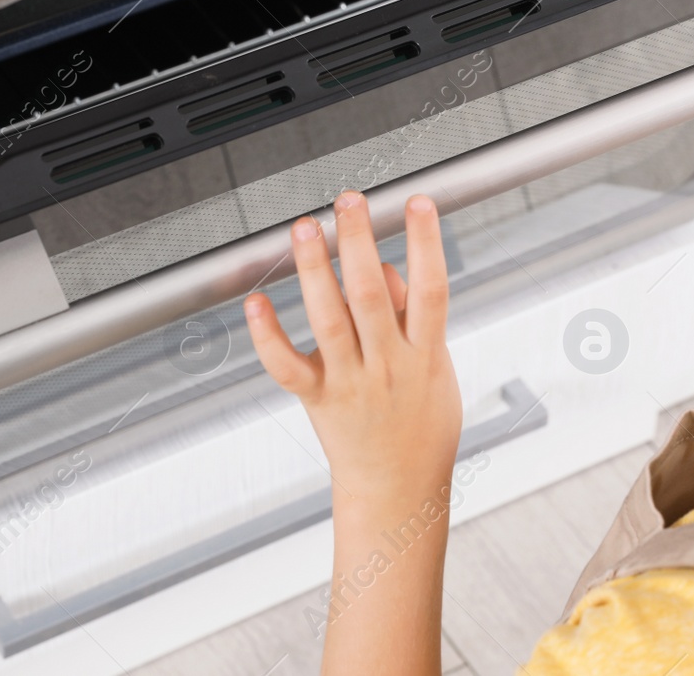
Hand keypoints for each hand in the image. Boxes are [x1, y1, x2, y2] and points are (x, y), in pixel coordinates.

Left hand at [244, 191, 461, 510]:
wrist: (399, 491)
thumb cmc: (421, 429)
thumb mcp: (438, 370)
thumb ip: (415, 319)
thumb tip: (388, 268)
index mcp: (425, 355)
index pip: (432, 287)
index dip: (426, 242)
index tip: (418, 202)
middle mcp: (388, 365)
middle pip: (371, 294)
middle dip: (358, 241)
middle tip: (348, 201)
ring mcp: (352, 382)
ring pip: (330, 319)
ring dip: (314, 270)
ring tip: (305, 229)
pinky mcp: (319, 399)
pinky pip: (288, 366)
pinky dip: (268, 335)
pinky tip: (256, 303)